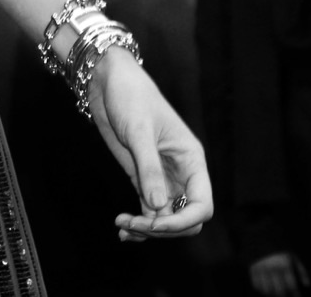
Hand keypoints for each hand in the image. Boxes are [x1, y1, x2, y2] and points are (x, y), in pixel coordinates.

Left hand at [87, 47, 213, 240]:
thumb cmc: (131, 97)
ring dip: (148, 229)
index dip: (182, 221)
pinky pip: (149, 211)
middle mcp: (181, 173)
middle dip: (163, 228)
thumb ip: (149, 169)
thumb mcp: (139, 131)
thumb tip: (157, 207)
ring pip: (166, 218)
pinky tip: (123, 228)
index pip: (202, 205)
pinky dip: (139, 223)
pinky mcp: (143, 179)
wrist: (109, 81)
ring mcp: (162, 178)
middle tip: (133, 223)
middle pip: (186, 218)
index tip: (154, 222)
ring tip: (122, 226)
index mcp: (191, 160)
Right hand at [249, 250, 310, 294]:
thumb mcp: (293, 257)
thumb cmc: (281, 250)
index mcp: (284, 265)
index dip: (295, 294)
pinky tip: (267, 290)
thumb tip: (307, 285)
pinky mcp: (252, 269)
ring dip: (273, 295)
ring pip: (267, 290)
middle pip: (279, 291)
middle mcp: (273, 268)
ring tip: (276, 295)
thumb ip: (302, 271)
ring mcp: (261, 269)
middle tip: (287, 296)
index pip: (291, 286)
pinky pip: (256, 285)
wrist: (262, 237)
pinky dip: (262, 290)